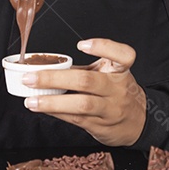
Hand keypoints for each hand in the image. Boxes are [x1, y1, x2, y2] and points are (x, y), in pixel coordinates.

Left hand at [22, 38, 146, 145]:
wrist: (138, 122)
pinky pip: (76, 119)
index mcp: (120, 71)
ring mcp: (110, 109)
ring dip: (52, 102)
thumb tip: (47, 68)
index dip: (104, 47)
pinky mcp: (101, 125)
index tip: (82, 45)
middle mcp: (117, 89)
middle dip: (55, 79)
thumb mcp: (108, 75)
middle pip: (87, 81)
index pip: (123, 55)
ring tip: (31, 101)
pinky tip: (43, 108)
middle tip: (31, 77)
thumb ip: (84, 70)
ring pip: (81, 105)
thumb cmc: (117, 92)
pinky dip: (57, 112)